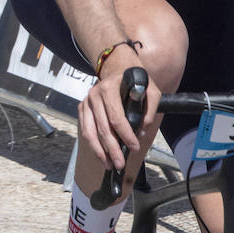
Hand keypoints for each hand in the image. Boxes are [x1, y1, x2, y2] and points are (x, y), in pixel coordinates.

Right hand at [79, 48, 154, 170]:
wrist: (116, 68)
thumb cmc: (134, 81)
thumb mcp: (151, 89)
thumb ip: (150, 107)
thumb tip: (143, 127)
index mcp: (109, 89)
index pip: (116, 117)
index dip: (125, 134)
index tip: (134, 147)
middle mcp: (94, 95)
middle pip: (102, 128)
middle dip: (112, 148)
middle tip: (120, 163)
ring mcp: (86, 102)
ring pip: (90, 132)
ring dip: (99, 150)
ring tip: (110, 164)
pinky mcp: (82, 108)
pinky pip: (85, 130)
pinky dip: (93, 144)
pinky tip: (101, 155)